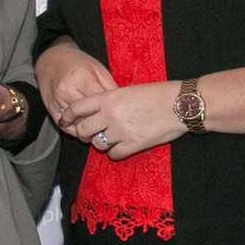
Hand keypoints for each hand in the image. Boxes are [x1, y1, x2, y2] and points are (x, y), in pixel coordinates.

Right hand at [36, 40, 116, 126]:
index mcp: (82, 78)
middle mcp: (67, 91)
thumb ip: (110, 87)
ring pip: (77, 124)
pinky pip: (66, 127)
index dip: (112, 112)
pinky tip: (86, 130)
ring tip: (101, 132)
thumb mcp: (97, 69)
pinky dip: (77, 131)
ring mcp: (57, 102)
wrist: (51, 60)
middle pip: (88, 116)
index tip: (121, 117)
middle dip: (102, 124)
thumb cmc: (77, 63)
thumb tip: (123, 104)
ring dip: (90, 131)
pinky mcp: (51, 109)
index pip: (100, 103)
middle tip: (113, 128)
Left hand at [61, 81, 186, 160]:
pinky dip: (116, 152)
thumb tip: (100, 109)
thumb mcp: (130, 90)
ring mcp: (121, 131)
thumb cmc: (158, 94)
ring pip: (98, 143)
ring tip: (111, 138)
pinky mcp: (133, 145)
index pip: (78, 107)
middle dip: (84, 133)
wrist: (179, 105)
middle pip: (83, 130)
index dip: (68, 115)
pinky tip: (123, 146)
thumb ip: (112, 100)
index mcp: (109, 98)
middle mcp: (111, 115)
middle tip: (89, 134)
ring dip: (101, 143)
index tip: (65, 120)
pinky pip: (114, 154)